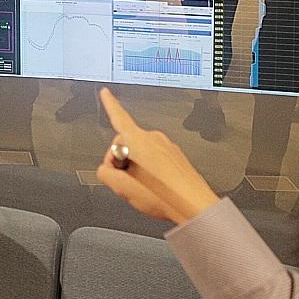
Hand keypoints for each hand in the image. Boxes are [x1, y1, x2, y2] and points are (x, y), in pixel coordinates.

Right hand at [95, 88, 220, 225]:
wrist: (195, 206)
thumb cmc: (165, 196)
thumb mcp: (121, 187)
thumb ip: (104, 173)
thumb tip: (105, 169)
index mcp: (138, 141)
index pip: (119, 116)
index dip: (109, 104)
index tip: (106, 93)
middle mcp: (153, 138)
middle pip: (125, 142)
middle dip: (120, 159)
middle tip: (125, 179)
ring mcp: (167, 147)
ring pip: (140, 152)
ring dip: (136, 167)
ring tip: (145, 188)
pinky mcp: (175, 156)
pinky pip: (155, 158)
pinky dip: (150, 170)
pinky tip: (155, 188)